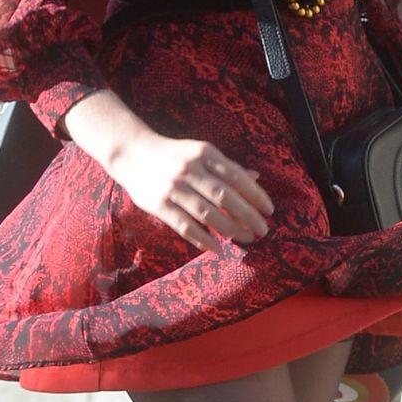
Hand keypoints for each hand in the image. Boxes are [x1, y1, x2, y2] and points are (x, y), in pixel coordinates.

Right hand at [113, 132, 273, 251]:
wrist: (132, 153)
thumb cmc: (174, 155)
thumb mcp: (200, 152)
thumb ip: (227, 166)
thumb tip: (256, 177)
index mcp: (204, 153)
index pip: (237, 177)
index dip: (256, 195)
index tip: (269, 210)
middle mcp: (190, 169)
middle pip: (225, 197)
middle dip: (248, 216)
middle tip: (263, 230)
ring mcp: (173, 187)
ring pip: (207, 214)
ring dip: (230, 229)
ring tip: (246, 239)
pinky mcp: (159, 204)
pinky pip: (185, 226)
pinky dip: (203, 240)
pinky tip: (218, 248)